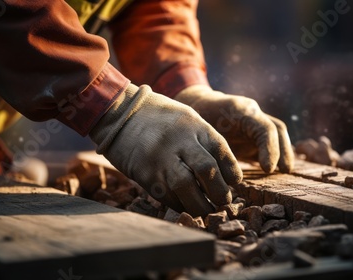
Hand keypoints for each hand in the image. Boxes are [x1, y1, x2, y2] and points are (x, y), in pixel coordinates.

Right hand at [89, 84, 242, 216]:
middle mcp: (178, 141)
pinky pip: (166, 196)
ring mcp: (160, 158)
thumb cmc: (158, 116)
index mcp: (193, 125)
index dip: (232, 171)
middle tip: (223, 201)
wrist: (118, 113)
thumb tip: (222, 171)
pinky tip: (186, 205)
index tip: (234, 183)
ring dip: (201, 205)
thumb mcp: (186, 118)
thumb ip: (203, 140)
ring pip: (187, 188)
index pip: (221, 151)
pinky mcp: (144, 173)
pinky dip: (180, 205)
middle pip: (207, 171)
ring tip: (207, 209)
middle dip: (220, 192)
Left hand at [175, 85, 293, 173]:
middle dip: (283, 151)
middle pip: (277, 129)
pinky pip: (270, 143)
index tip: (268, 169)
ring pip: (277, 134)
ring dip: (284, 153)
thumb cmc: (196, 118)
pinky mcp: (255, 133)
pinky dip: (275, 156)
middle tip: (284, 172)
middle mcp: (252, 114)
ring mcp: (255, 122)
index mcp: (241, 110)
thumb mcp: (200, 130)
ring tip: (285, 173)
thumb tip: (216, 171)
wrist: (197, 106)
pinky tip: (276, 173)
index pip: (265, 128)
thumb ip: (211, 146)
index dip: (270, 149)